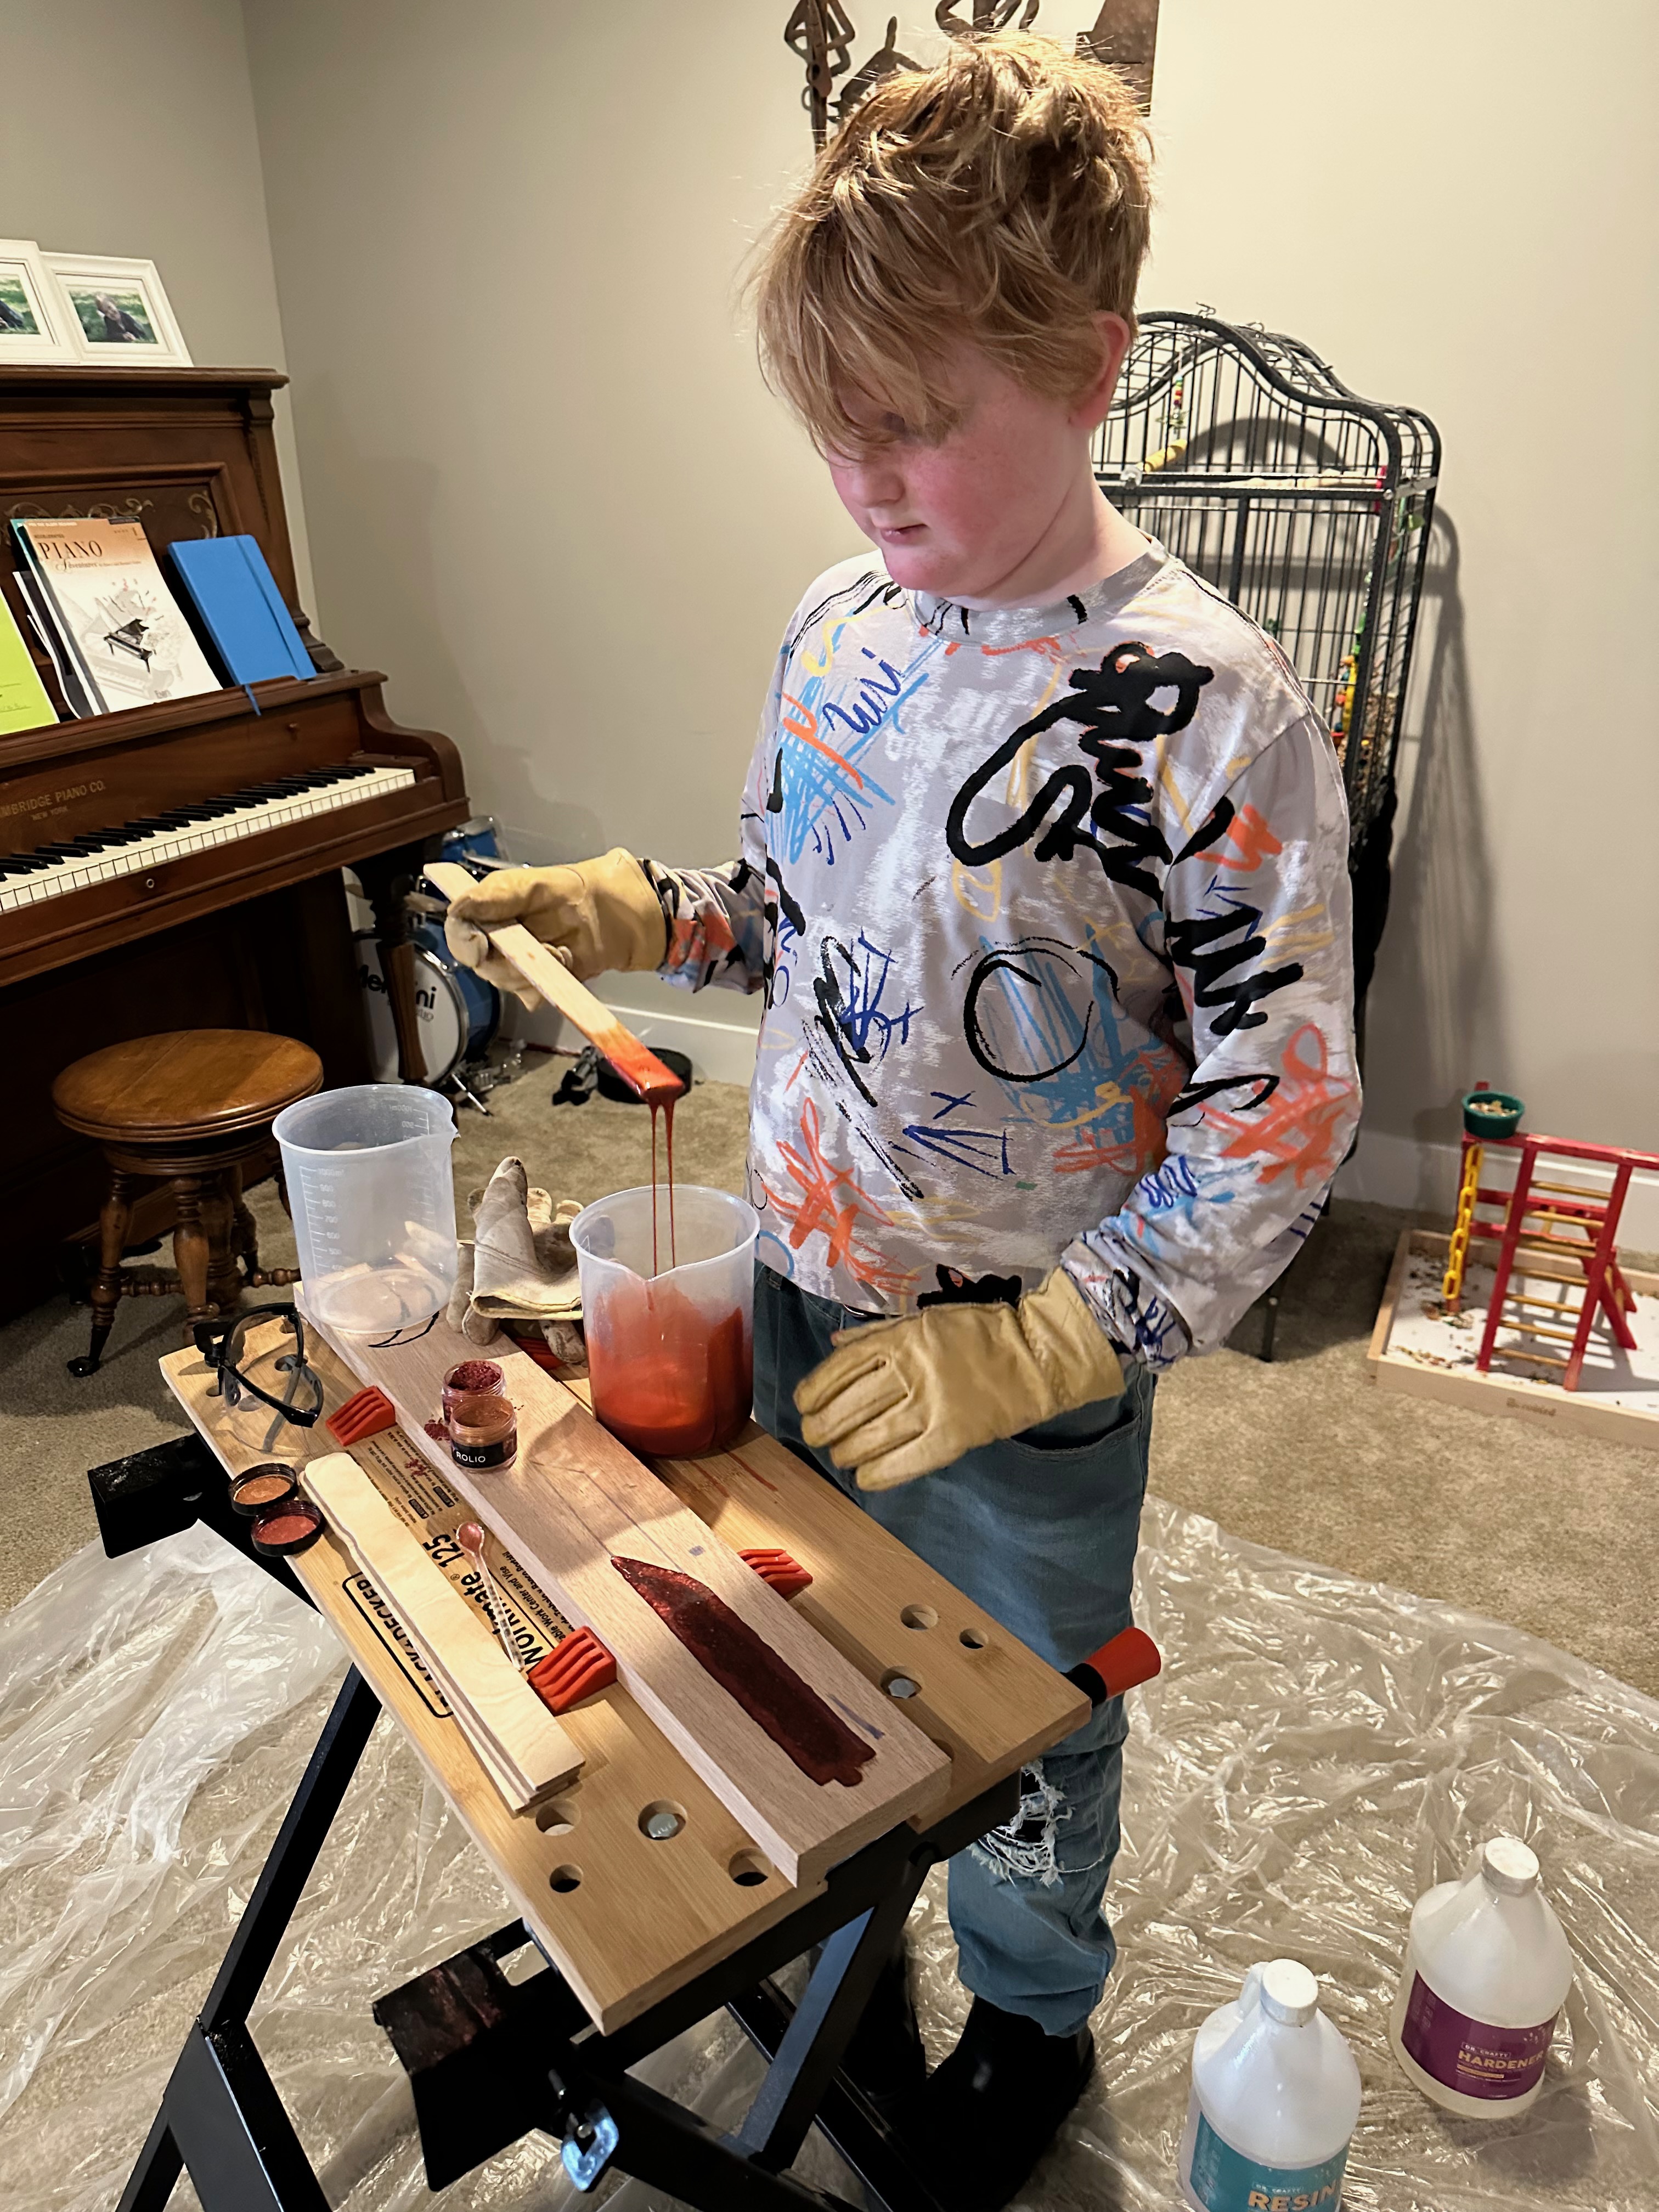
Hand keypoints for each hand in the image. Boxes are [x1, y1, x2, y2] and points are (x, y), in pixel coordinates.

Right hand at [443, 849, 666, 1004]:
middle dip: (508, 960)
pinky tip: (568, 965)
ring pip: (505, 981)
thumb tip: (460, 907)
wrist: (626, 914)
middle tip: (541, 946)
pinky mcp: (545, 981)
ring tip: (562, 952)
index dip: (464, 941)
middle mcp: (503, 936)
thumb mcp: (538, 882)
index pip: (460, 930)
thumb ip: (497, 894)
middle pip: (480, 963)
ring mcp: (524, 961)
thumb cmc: (585, 890)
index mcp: (494, 908)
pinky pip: (531, 996)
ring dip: (534, 971)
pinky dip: (549, 985)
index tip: (480, 944)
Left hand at [794, 1269, 1123, 1490]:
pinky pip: (905, 1462)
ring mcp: (932, 1407)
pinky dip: (878, 1474)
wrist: (1034, 1356)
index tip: (804, 1404)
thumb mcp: (923, 1320)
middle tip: (815, 1436)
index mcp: (902, 1339)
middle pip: (850, 1406)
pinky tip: (865, 1477)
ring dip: (846, 1451)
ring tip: (840, 1455)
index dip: (815, 1390)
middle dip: (823, 1426)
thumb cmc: (977, 1333)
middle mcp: (911, 1372)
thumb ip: (878, 1333)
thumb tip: (834, 1345)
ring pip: (871, 1437)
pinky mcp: (953, 1438)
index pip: (842, 1368)